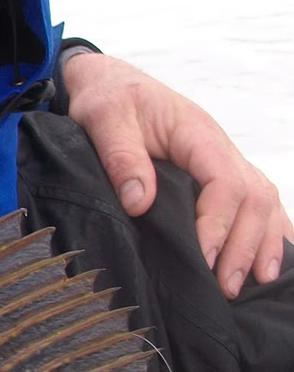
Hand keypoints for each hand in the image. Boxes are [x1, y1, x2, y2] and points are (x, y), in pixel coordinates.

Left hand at [65, 52, 291, 296]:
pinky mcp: (217, 174)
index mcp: (197, 133)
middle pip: (254, 196)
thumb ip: (121, 155)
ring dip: (263, 244)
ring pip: (264, 201)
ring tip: (253, 284)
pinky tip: (265, 263)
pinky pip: (256, 202)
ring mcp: (223, 161)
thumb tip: (140, 201)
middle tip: (226, 288)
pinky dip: (267, 232)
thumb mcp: (103, 117)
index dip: (219, 222)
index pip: (224, 181)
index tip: (203, 257)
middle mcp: (220, 148)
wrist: (109, 83)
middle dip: (245, 245)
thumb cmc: (108, 98)